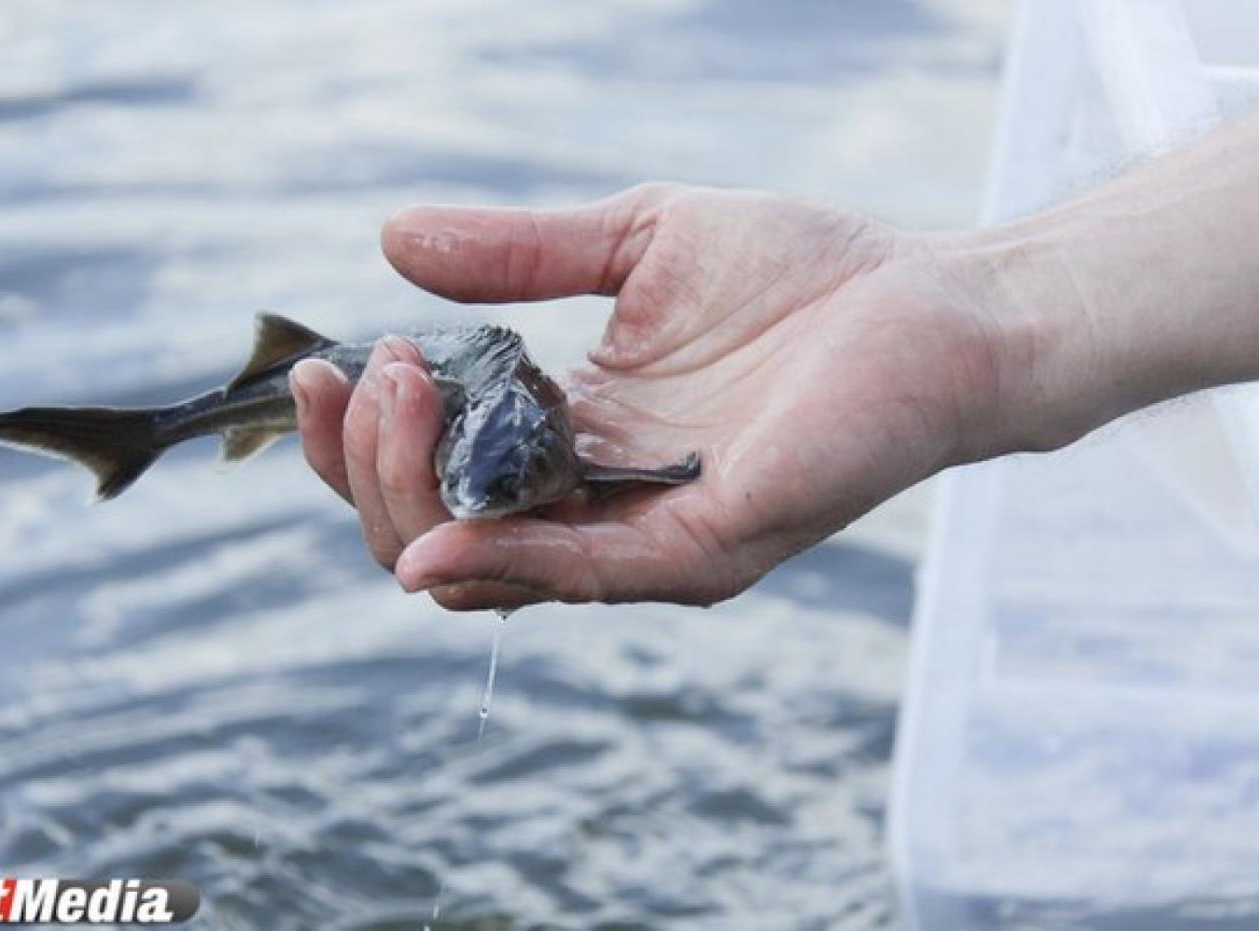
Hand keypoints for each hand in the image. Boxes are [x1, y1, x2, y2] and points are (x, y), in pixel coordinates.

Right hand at [292, 183, 1011, 608]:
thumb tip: (390, 240)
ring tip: (399, 395)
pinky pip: (578, 577)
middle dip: (372, 466)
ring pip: (483, 570)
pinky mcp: (702, 547)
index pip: (436, 473)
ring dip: (413, 498)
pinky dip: (494, 566)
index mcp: (572, 440)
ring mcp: (644, 539)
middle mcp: (593, 504)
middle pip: (434, 533)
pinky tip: (432, 541)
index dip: (359, 436)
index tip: (328, 361)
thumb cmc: (805, 277)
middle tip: (377, 374)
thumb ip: (520, 256)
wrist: (938, 303)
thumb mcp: (637, 245)